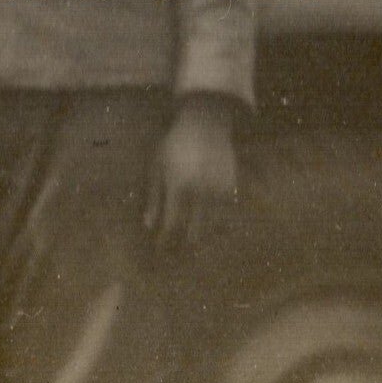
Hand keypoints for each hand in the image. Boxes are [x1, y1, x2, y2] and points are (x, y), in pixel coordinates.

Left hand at [145, 92, 239, 255]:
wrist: (206, 124)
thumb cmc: (175, 144)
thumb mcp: (157, 166)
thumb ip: (154, 197)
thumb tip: (149, 226)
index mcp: (179, 187)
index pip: (172, 224)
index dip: (165, 241)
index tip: (160, 251)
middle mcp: (201, 193)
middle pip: (194, 231)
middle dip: (184, 246)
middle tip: (176, 258)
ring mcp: (219, 191)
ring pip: (211, 225)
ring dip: (201, 237)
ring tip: (191, 248)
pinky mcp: (232, 188)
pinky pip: (222, 213)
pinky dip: (215, 222)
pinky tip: (207, 227)